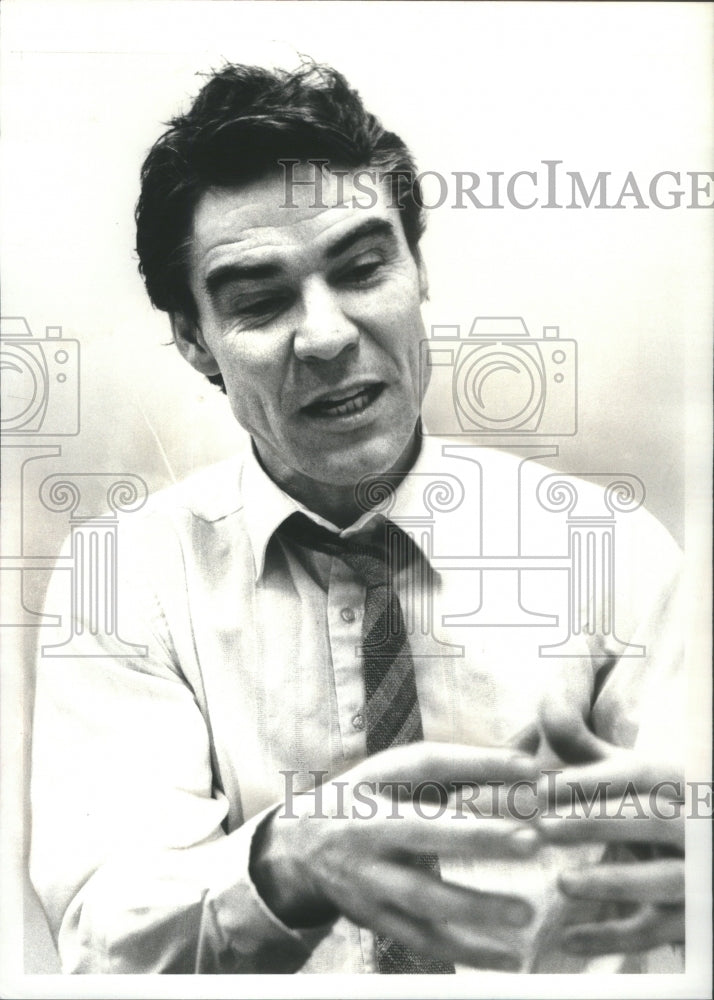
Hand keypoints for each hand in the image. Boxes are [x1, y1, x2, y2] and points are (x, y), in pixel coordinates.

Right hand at [251, 741, 540, 970]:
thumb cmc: (368, 798)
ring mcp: (367, 878)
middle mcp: (367, 826)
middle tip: (533, 840)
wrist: (298, 846)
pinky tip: (510, 958)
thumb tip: (529, 743)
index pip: (429, 765)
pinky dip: (468, 952)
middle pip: (423, 832)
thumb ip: (462, 763)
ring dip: (476, 906)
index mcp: (376, 779)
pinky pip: (423, 940)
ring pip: (423, 896)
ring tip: (526, 912)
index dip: (478, 763)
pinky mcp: (374, 919)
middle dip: (477, 837)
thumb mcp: (398, 771)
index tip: (531, 769)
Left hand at [537, 704, 683, 956]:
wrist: (700, 848)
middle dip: (592, 822)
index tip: (538, 786)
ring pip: (661, 880)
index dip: (585, 780)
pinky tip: (568, 940)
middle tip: (540, 828)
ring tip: (562, 882)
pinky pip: (655, 932)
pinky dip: (612, 938)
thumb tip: (547, 709)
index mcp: (678, 780)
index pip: (633, 774)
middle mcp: (696, 825)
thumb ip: (586, 747)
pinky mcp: (692, 919)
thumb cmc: (654, 803)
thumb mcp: (630, 772)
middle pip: (649, 820)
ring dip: (612, 881)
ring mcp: (698, 874)